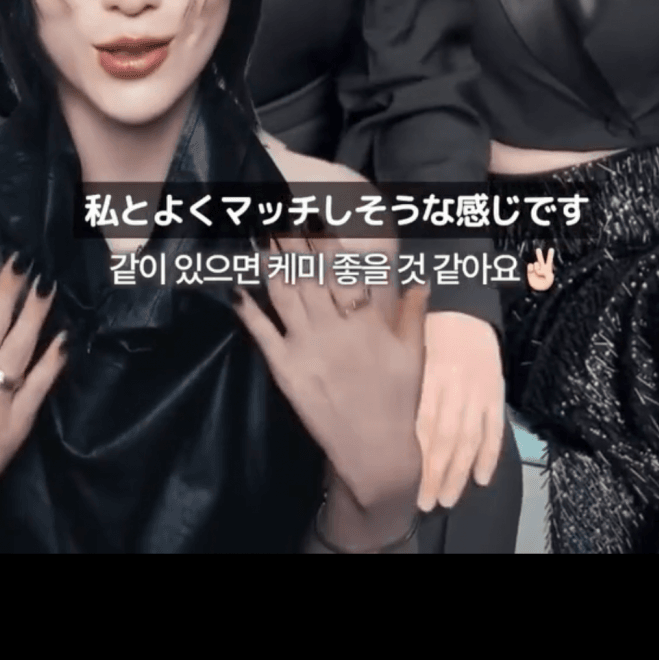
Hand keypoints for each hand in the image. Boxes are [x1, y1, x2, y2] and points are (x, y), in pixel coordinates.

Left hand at [234, 236, 426, 510]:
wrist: (374, 449)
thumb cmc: (397, 398)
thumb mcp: (413, 352)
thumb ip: (412, 312)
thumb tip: (421, 278)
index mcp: (364, 318)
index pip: (341, 268)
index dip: (325, 239)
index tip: (312, 212)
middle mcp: (332, 325)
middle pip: (307, 273)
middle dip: (291, 239)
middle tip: (275, 210)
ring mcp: (306, 346)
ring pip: (283, 293)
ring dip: (270, 262)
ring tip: (258, 233)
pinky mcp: (285, 369)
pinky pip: (263, 333)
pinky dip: (249, 310)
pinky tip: (236, 288)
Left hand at [416, 312, 504, 511]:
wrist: (464, 305)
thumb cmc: (427, 329)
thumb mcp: (408, 350)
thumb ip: (403, 386)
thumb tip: (383, 423)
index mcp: (431, 375)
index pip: (425, 425)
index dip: (419, 459)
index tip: (408, 487)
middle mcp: (456, 386)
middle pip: (447, 438)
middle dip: (436, 474)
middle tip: (427, 503)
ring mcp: (479, 391)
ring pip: (471, 438)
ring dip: (460, 472)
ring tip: (448, 498)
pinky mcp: (496, 392)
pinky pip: (495, 428)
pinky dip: (490, 454)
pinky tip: (482, 478)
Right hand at [526, 248, 555, 291]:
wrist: (538, 289)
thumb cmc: (545, 284)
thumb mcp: (549, 280)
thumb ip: (548, 274)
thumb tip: (540, 269)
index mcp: (548, 269)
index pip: (549, 261)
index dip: (550, 255)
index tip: (551, 249)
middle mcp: (541, 267)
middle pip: (540, 259)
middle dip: (539, 254)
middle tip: (538, 249)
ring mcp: (535, 268)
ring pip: (536, 263)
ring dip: (537, 267)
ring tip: (538, 273)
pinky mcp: (530, 271)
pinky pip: (530, 265)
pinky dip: (531, 268)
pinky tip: (532, 272)